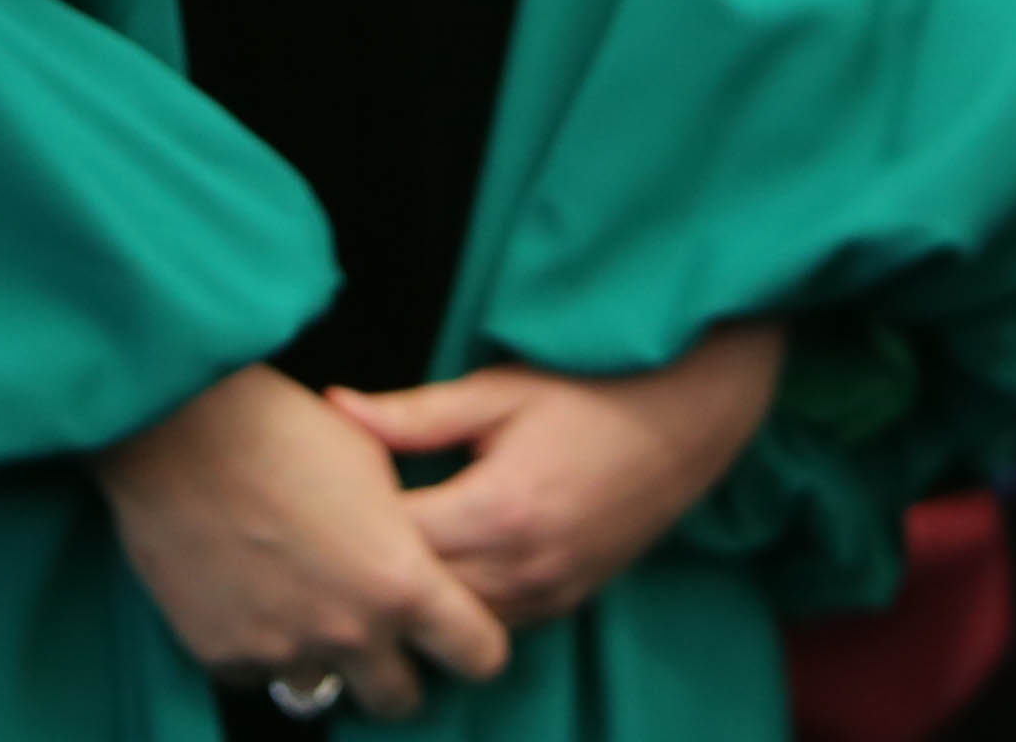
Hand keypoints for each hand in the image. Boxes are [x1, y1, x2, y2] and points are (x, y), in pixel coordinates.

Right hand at [95, 366, 514, 720]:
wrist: (177, 426)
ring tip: (300, 599)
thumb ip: (406, 531)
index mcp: (402, 582)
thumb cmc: (280, 427)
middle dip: (395, 671)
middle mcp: (350, 632)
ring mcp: (284, 651)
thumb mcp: (372, 462)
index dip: (472, 642)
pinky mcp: (224, 656)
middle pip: (401, 701)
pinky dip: (260, 643)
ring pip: (325, 689)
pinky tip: (247, 589)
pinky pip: (259, 672)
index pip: (479, 655)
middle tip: (372, 629)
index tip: (452, 629)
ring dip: (321, 657)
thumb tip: (414, 559)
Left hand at [321, 320, 780, 630]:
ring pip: (457, 621)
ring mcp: (550, 593)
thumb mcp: (496, 391)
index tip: (328, 496)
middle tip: (341, 532)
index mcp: (498, 510)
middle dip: (379, 568)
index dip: (353, 524)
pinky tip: (441, 566)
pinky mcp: (567, 602)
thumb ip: (413, 414)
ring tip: (385, 552)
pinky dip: (463, 604)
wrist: (687, 420)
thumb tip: (334, 408)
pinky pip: (496, 624)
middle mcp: (524, 567)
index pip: (397, 545)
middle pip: (421, 596)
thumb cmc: (590, 392)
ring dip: (421, 594)